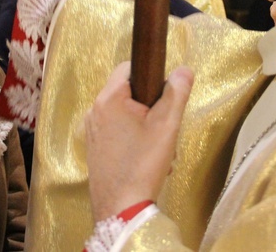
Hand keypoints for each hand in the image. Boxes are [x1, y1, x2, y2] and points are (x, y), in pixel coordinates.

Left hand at [85, 62, 192, 220]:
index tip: (165, 96)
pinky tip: (148, 159)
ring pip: (125, 114)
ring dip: (146, 125)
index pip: (129, 67)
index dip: (151, 75)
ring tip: (160, 149)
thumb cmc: (143, 164)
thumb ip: (176, 93)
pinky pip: (117, 131)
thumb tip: (183, 69)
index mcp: (108, 99)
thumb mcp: (167, 125)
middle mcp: (94, 111)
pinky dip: (134, 138)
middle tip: (165, 128)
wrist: (120, 209)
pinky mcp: (94, 147)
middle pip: (128, 92)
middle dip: (151, 107)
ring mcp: (92, 130)